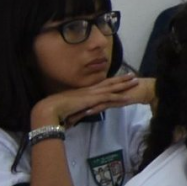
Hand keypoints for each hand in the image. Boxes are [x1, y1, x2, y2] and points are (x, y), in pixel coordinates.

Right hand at [31, 75, 145, 129]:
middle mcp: (89, 90)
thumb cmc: (57, 109)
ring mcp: (92, 94)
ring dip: (125, 85)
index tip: (119, 77)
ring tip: (136, 81)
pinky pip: (109, 98)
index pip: (101, 84)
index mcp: (84, 91)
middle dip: (121, 79)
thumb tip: (81, 110)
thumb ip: (78, 108)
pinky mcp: (92, 100)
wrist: (51, 108)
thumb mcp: (71, 107)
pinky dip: (119, 97)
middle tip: (133, 75)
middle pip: (109, 82)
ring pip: (112, 88)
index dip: (111, 81)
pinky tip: (128, 98)